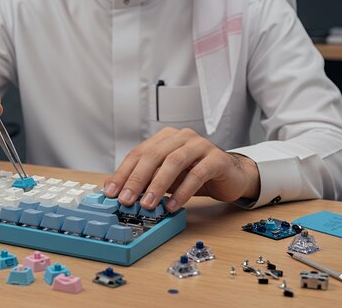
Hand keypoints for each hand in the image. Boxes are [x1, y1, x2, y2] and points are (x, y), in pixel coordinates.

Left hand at [103, 127, 259, 211]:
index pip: (138, 154)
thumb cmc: (194, 175)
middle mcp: (181, 137)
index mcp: (164, 138)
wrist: (230, 175)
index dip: (123, 173)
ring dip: (158, 185)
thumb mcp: (165, 177)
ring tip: (148, 205)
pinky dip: (183, 191)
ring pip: (174, 162)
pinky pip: (197, 174)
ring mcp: (200, 145)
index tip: (111, 192)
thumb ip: (144, 179)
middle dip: (137, 179)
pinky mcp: (216, 159)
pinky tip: (173, 205)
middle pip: (153, 156)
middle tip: (126, 199)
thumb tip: (113, 188)